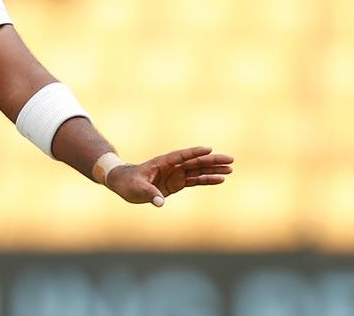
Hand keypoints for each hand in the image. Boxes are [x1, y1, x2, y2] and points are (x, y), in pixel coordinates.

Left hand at [105, 146, 232, 207]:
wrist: (123, 183)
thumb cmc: (128, 182)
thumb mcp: (137, 188)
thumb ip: (149, 194)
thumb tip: (160, 203)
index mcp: (163, 162)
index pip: (182, 156)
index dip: (195, 152)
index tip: (209, 149)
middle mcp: (172, 166)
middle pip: (195, 161)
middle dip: (212, 160)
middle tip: (230, 159)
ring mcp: (175, 174)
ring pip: (198, 170)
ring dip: (213, 170)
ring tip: (230, 169)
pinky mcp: (176, 183)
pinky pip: (195, 180)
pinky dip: (207, 180)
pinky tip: (220, 179)